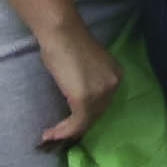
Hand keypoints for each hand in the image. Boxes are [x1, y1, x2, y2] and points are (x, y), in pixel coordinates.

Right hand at [32, 19, 123, 150]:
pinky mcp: (84, 99)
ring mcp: (100, 93)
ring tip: (50, 136)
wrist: (60, 31)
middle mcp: (113, 85)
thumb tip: (76, 94)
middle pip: (96, 114)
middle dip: (76, 126)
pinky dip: (63, 132)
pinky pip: (76, 123)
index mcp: (115, 75)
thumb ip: (86, 81)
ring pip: (85, 122)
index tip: (69, 123)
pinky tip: (50, 134)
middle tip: (58, 133)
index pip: (102, 103)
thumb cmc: (65, 42)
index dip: (86, 115)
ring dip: (66, 132)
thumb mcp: (83, 65)